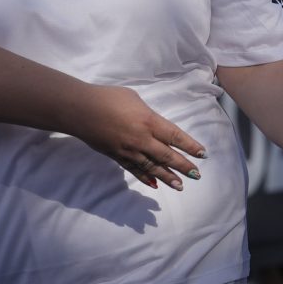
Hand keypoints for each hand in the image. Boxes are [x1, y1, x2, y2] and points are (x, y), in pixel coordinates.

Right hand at [75, 85, 207, 189]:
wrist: (79, 109)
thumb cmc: (108, 97)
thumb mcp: (135, 100)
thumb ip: (148, 116)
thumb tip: (155, 126)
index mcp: (149, 121)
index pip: (175, 137)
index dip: (190, 147)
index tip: (202, 155)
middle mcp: (142, 139)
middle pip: (167, 156)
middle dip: (183, 166)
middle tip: (197, 175)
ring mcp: (129, 150)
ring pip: (152, 167)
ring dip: (168, 177)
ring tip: (180, 186)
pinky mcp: (117, 156)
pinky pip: (134, 170)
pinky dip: (145, 178)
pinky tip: (154, 185)